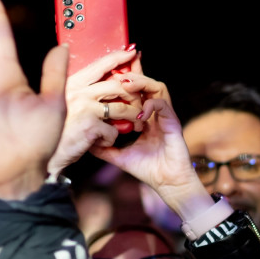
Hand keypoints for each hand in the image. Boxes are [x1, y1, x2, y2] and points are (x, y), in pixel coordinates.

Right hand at [46, 47, 146, 176]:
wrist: (41, 155)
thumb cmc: (57, 130)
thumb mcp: (65, 103)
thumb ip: (84, 92)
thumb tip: (111, 81)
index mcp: (72, 83)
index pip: (100, 64)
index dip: (118, 57)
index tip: (133, 52)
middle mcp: (78, 91)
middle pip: (119, 86)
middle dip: (135, 96)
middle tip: (141, 106)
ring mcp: (84, 108)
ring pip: (123, 108)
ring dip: (132, 119)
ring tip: (134, 126)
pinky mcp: (89, 126)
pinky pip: (114, 130)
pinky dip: (112, 138)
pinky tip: (102, 142)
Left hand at [88, 80, 208, 218]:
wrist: (167, 184)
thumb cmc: (148, 170)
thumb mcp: (120, 156)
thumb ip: (105, 148)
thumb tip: (86, 142)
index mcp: (145, 118)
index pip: (136, 92)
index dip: (126, 81)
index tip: (109, 75)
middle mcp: (156, 114)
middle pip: (147, 84)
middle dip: (133, 75)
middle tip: (117, 74)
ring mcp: (165, 117)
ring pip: (157, 88)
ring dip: (142, 83)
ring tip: (126, 85)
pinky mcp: (173, 123)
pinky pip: (163, 105)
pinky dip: (150, 104)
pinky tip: (139, 114)